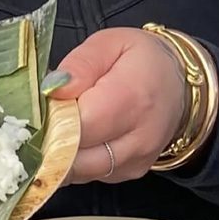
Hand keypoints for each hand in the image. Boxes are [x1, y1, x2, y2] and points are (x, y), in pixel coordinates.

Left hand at [46, 27, 186, 184]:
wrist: (180, 84)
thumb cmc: (143, 60)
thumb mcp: (110, 43)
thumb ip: (80, 64)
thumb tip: (53, 90)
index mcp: (131, 99)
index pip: (78, 126)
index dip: (50, 119)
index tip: (38, 106)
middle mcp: (137, 138)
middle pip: (76, 156)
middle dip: (49, 139)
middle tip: (39, 119)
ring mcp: (135, 161)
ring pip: (79, 172)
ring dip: (59, 154)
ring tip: (53, 127)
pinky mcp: (130, 173)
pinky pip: (90, 175)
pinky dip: (75, 161)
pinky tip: (73, 139)